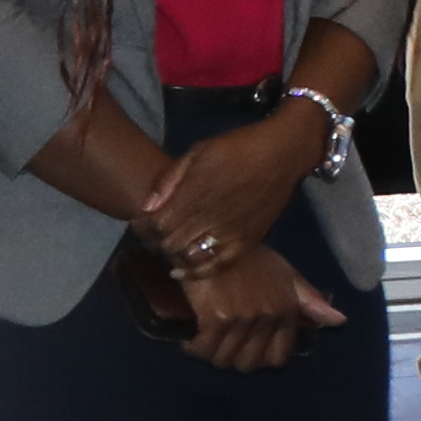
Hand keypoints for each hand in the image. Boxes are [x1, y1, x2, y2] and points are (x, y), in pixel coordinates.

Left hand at [137, 110, 314, 272]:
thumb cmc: (236, 148)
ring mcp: (230, 232)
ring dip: (172, 255)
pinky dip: (197, 271)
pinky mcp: (247, 242)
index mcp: (195, 192)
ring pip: (190, 257)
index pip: (157, 223)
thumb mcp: (198, 152)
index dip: (142, 227)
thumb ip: (170, 179)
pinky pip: (218, 266)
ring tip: (167, 247)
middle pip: (170, 243)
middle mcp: (211, 216)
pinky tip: (182, 269)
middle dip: (153, 242)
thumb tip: (147, 206)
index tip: (139, 223)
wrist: (280, 155)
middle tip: (150, 236)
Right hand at [174, 247, 345, 373]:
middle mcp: (267, 317)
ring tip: (206, 344)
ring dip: (213, 355)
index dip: (260, 359)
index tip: (246, 350)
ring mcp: (240, 319)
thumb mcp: (285, 274)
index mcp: (286, 310)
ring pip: (225, 359)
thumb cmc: (250, 257)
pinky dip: (195, 349)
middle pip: (249, 362)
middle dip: (234, 359)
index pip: (278, 356)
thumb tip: (340, 321)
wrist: (215, 238)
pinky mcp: (214, 318)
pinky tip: (191, 342)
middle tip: (223, 347)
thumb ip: (309, 301)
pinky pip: (204, 349)